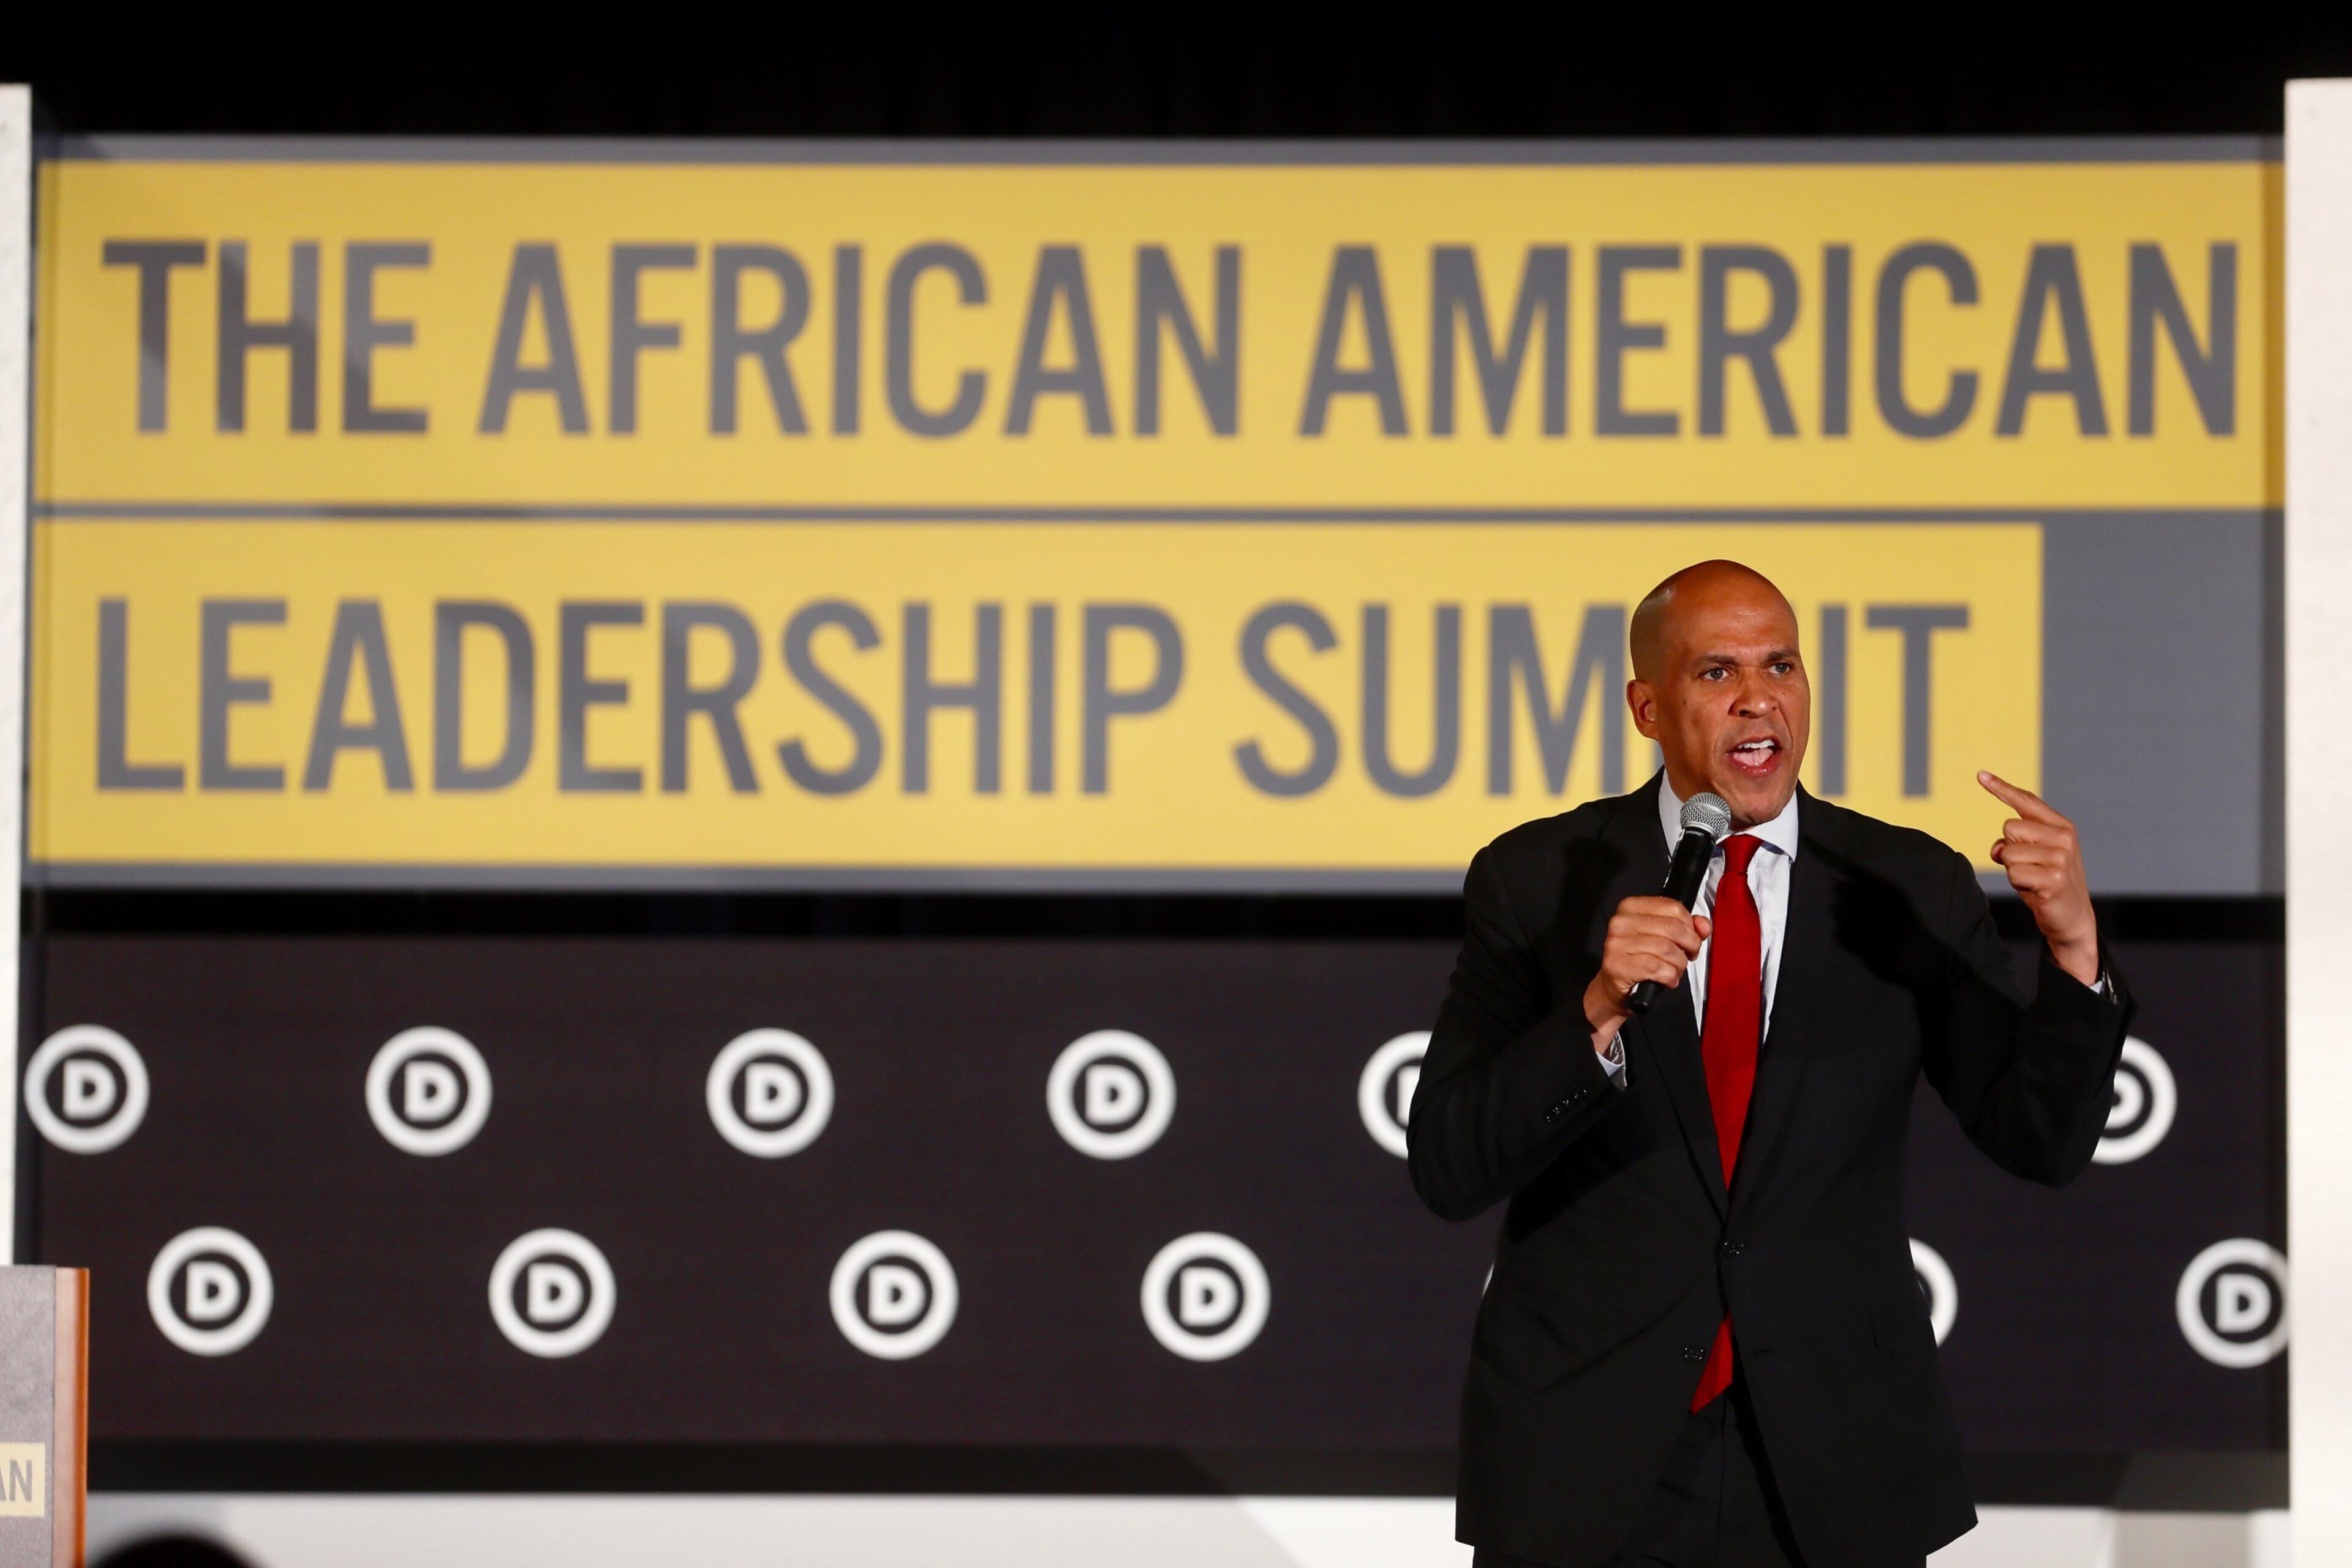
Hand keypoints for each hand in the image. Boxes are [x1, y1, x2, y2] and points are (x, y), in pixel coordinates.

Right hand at [1583, 896, 1712, 1050]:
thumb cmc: (1641, 960)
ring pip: (1667, 949)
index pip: (1673, 907)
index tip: (1690, 939)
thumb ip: (1688, 928)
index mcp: (1631, 907)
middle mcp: (1621, 921)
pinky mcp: (1617, 965)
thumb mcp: (1665, 938)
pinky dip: (1670, 977)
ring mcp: (1617, 943)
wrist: (1614, 987)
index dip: (1690, 926)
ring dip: (1679, 964)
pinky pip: (1657, 968)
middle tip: (1688, 956)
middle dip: (1690, 945)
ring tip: (1675, 970)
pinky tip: (1667, 980)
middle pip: (1672, 927)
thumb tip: (1704, 925)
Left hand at [1979, 771, 2100, 986]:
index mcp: (2061, 826)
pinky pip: (2013, 873)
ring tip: (2033, 879)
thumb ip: (2015, 841)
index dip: (2002, 788)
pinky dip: (2017, 883)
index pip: (2027, 801)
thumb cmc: (2046, 882)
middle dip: (2009, 850)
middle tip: (2029, 867)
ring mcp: (2061, 858)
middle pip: (2009, 828)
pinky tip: (2036, 891)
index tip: (1980, 774)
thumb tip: (1998, 849)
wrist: (2071, 918)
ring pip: (2008, 852)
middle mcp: (2064, 837)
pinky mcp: (2054, 879)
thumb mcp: (2032, 856)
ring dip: (2012, 869)